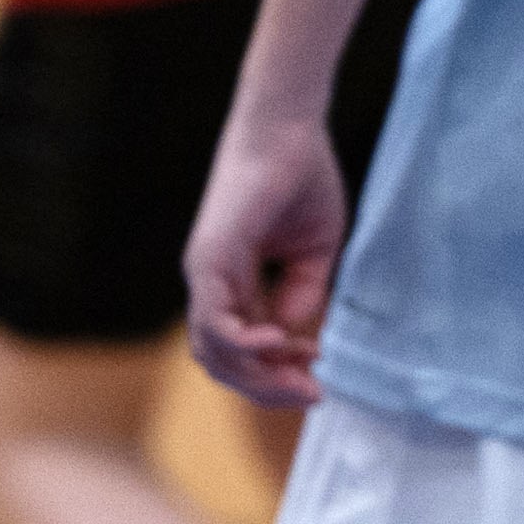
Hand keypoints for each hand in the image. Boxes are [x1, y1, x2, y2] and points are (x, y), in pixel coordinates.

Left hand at [181, 100, 355, 406]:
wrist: (289, 129)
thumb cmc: (301, 178)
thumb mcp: (311, 254)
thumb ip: (301, 296)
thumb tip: (291, 337)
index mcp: (231, 283)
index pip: (242, 350)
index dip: (279, 371)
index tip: (319, 370)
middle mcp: (210, 283)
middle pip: (224, 362)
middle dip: (269, 388)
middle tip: (312, 394)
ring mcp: (205, 272)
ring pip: (213, 353)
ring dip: (258, 376)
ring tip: (301, 376)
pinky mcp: (210, 258)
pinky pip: (213, 321)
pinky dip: (242, 345)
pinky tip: (278, 344)